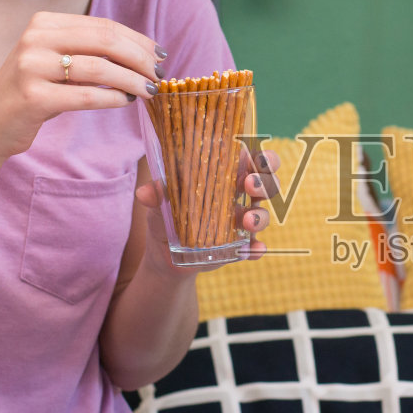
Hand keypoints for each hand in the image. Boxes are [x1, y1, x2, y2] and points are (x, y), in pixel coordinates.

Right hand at [0, 12, 165, 159]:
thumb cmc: (33, 93)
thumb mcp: (56, 61)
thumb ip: (89, 51)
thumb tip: (144, 52)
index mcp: (43, 23)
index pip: (103, 25)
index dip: (137, 40)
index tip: (159, 55)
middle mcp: (35, 39)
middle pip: (105, 41)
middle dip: (139, 58)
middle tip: (159, 74)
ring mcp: (31, 66)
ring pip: (99, 68)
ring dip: (132, 80)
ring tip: (149, 91)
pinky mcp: (33, 97)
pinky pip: (86, 95)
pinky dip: (113, 98)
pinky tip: (126, 102)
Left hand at [136, 147, 280, 274]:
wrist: (165, 255)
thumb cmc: (167, 216)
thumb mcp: (160, 204)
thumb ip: (157, 195)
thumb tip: (146, 192)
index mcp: (224, 175)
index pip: (249, 158)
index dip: (260, 156)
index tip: (254, 158)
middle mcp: (238, 195)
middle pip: (266, 182)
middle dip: (265, 181)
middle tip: (251, 186)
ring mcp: (241, 221)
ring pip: (263, 213)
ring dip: (260, 216)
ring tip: (246, 221)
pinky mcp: (240, 246)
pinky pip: (255, 247)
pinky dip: (256, 248)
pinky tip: (252, 251)